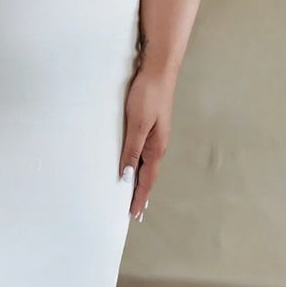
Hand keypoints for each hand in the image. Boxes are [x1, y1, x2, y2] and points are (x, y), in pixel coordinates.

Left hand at [118, 60, 173, 221]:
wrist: (159, 71)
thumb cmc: (148, 95)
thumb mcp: (137, 124)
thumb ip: (132, 150)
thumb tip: (126, 176)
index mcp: (155, 148)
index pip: (146, 179)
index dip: (139, 197)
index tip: (134, 215)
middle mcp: (157, 145)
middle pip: (148, 175)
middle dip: (141, 194)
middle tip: (135, 213)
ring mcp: (155, 136)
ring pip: (146, 165)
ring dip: (140, 181)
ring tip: (134, 196)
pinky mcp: (151, 126)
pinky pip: (143, 153)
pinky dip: (139, 166)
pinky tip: (135, 166)